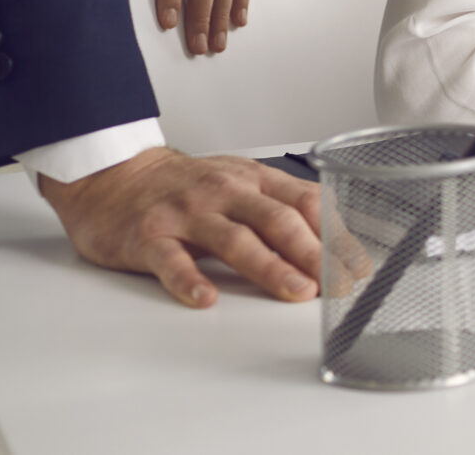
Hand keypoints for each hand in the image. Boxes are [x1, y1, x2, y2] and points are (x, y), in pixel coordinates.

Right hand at [38, 146, 323, 307]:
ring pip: (235, 239)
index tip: (358, 264)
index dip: (336, 234)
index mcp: (253, 180)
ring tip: (296, 291)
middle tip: (337, 285)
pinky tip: (205, 298)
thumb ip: (279, 207)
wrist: (116, 176)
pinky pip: (171, 259)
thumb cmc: (186, 186)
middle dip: (314, 253)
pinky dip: (189, 279)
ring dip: (270, 267)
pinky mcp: (150, 236)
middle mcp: (225, 192)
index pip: (306, 203)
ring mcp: (187, 213)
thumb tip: (332, 242)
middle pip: (278, 220)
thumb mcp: (239, 183)